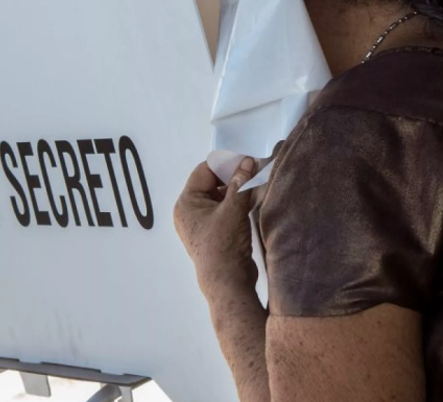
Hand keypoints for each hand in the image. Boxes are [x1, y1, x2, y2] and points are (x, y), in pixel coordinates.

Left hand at [174, 158, 258, 295]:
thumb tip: (248, 161)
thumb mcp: (233, 210)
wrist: (227, 282)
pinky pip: (224, 210)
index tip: (245, 159)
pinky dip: (237, 203)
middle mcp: (190, 211)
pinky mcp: (214, 232)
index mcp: (186, 203)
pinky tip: (253, 199)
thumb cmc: (223, 245)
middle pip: (212, 183)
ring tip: (256, 183)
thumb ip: (240, 183)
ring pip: (220, 197)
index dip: (225, 163)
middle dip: (233, 176)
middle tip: (254, 170)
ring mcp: (201, 223)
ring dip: (237, 190)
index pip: (204, 171)